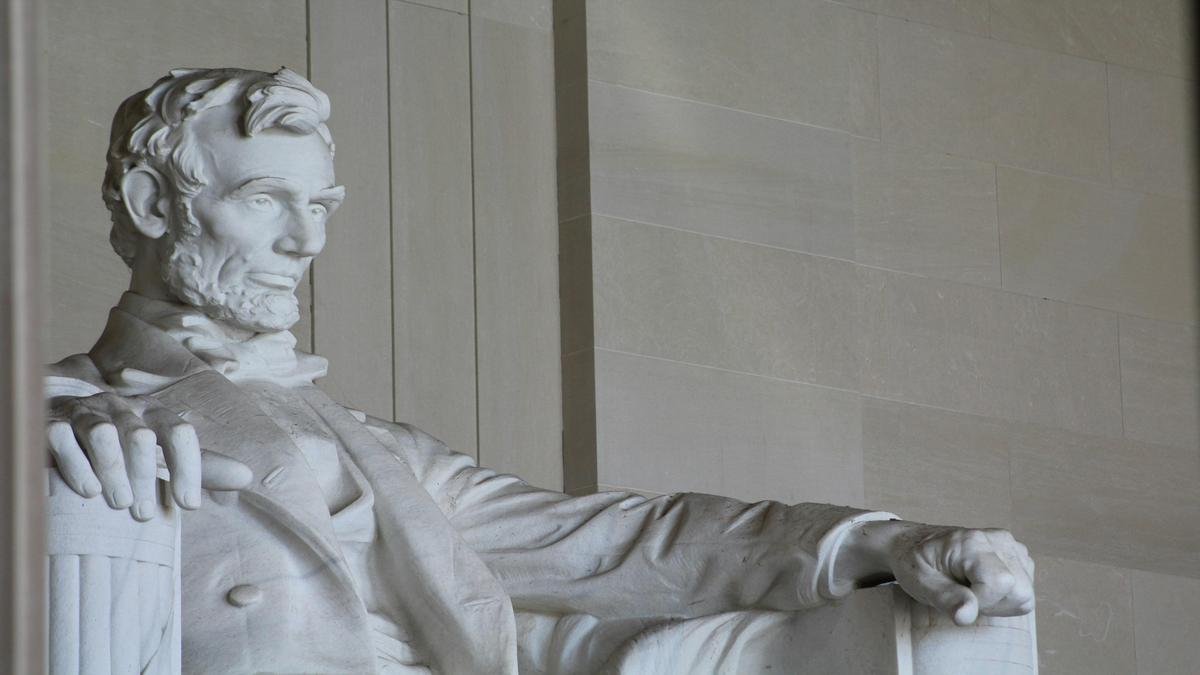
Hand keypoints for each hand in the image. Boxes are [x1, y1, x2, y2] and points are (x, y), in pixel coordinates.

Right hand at [47, 392, 251, 520]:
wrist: (64, 424)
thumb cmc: (123, 447)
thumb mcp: (162, 456)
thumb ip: (200, 467)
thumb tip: (247, 478)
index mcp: (153, 413)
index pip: (179, 433)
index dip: (189, 468)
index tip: (188, 506)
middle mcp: (122, 408)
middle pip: (141, 436)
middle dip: (146, 476)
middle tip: (144, 514)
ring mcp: (85, 413)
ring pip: (103, 434)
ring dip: (113, 471)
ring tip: (120, 503)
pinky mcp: (51, 423)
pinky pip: (62, 438)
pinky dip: (76, 465)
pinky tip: (87, 491)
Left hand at [841, 521, 1034, 625]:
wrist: (914, 543)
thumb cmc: (915, 562)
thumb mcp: (919, 582)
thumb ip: (946, 598)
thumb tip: (967, 616)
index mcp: (972, 543)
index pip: (1002, 583)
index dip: (983, 601)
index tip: (957, 598)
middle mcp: (998, 540)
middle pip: (1021, 592)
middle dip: (993, 605)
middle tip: (963, 595)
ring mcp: (1010, 545)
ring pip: (1025, 593)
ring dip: (999, 602)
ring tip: (970, 589)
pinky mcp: (1016, 554)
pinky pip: (1024, 588)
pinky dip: (1005, 596)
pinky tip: (981, 585)